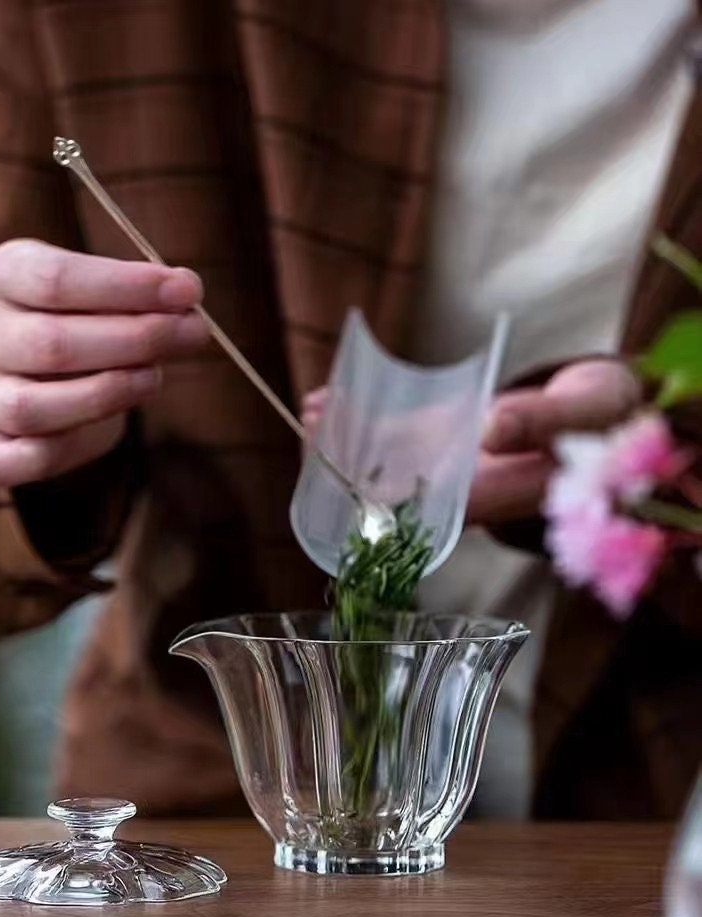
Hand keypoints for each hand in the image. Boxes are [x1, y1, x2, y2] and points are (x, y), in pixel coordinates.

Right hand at [0, 239, 207, 486]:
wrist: (56, 372)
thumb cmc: (90, 320)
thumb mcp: (109, 293)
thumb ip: (141, 294)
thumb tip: (186, 294)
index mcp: (2, 276)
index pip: (54, 280)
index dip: (127, 287)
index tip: (188, 291)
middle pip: (51, 343)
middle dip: (137, 338)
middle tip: (193, 332)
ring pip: (32, 407)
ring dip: (109, 393)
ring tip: (155, 376)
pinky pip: (10, 462)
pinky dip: (52, 455)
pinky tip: (102, 434)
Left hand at [301, 358, 641, 524]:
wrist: (617, 410)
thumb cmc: (608, 418)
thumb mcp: (586, 416)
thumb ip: (541, 424)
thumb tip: (489, 431)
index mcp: (504, 492)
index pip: (434, 508)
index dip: (386, 501)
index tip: (344, 486)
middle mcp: (472, 484)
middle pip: (399, 486)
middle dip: (351, 466)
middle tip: (309, 435)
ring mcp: (457, 459)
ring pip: (392, 456)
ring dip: (350, 438)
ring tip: (309, 412)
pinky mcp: (453, 432)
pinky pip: (404, 427)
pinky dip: (368, 414)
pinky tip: (333, 397)